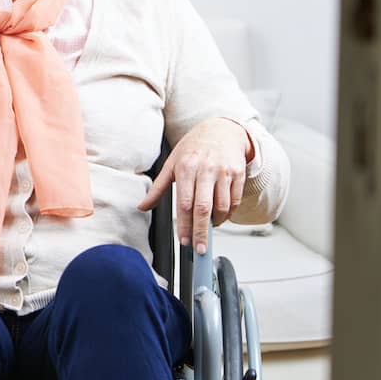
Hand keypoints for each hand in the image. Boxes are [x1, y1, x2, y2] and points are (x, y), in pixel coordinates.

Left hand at [137, 118, 251, 254]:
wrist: (221, 130)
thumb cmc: (193, 148)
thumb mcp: (172, 164)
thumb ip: (158, 188)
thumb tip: (142, 207)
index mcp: (186, 168)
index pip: (184, 203)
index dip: (184, 225)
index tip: (184, 241)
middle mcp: (206, 170)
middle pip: (204, 208)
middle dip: (201, 232)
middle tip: (199, 249)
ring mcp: (224, 172)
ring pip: (222, 207)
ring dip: (215, 223)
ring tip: (208, 229)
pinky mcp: (238, 174)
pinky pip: (235, 201)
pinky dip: (228, 214)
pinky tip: (220, 217)